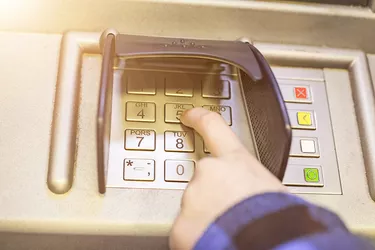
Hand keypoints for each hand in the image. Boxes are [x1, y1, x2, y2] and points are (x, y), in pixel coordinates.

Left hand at [169, 108, 286, 249]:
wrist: (269, 245)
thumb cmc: (279, 219)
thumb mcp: (272, 189)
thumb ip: (251, 182)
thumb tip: (253, 192)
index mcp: (236, 160)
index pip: (213, 127)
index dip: (198, 119)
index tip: (189, 116)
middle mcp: (208, 173)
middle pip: (204, 179)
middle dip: (214, 193)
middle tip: (231, 211)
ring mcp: (191, 198)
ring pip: (195, 206)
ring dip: (207, 216)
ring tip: (229, 230)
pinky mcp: (180, 226)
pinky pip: (187, 230)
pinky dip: (198, 235)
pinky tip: (215, 241)